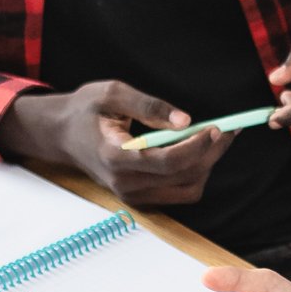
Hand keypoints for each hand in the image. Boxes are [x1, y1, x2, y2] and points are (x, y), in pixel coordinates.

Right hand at [0, 81, 232, 208]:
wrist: (62, 135)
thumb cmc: (85, 110)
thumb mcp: (112, 93)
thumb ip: (149, 106)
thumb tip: (185, 120)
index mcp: (115, 158)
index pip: (168, 162)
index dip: (197, 147)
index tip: (215, 128)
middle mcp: (125, 184)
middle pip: (184, 177)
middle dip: (211, 153)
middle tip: (228, 128)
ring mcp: (132, 195)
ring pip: (187, 189)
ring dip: (208, 164)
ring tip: (217, 138)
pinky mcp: (140, 198)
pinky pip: (180, 192)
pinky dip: (196, 172)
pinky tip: (200, 150)